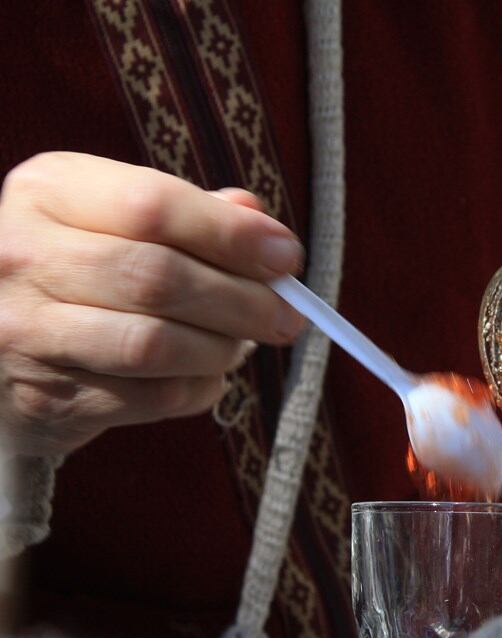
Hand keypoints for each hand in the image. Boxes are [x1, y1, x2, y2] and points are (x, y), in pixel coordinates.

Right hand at [0, 152, 305, 455]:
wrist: (0, 343)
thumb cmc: (82, 267)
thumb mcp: (120, 217)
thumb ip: (195, 214)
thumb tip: (266, 232)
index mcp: (48, 191)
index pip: (152, 205)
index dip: (232, 234)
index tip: (287, 256)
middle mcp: (22, 255)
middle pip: (159, 279)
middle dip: (243, 301)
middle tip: (288, 316)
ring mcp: (24, 331)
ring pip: (155, 345)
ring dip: (222, 348)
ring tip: (245, 344)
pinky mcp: (43, 397)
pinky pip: (149, 397)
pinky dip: (198, 388)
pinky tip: (206, 374)